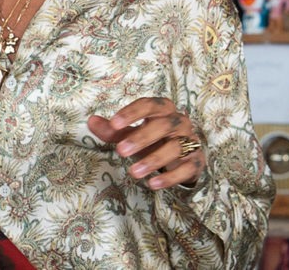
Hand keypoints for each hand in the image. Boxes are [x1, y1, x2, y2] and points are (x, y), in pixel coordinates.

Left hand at [87, 97, 204, 189]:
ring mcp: (190, 141)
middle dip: (141, 138)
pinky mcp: (196, 161)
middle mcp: (179, 122)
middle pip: (164, 125)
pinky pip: (186, 168)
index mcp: (163, 109)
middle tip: (120, 151)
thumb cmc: (153, 139)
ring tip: (133, 173)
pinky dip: (170, 178)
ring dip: (153, 160)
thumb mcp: (132, 133)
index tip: (114, 123)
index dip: (132, 113)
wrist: (182, 155)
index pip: (149, 105)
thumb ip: (113, 130)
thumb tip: (91, 121)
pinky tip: (152, 184)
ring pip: (176, 147)